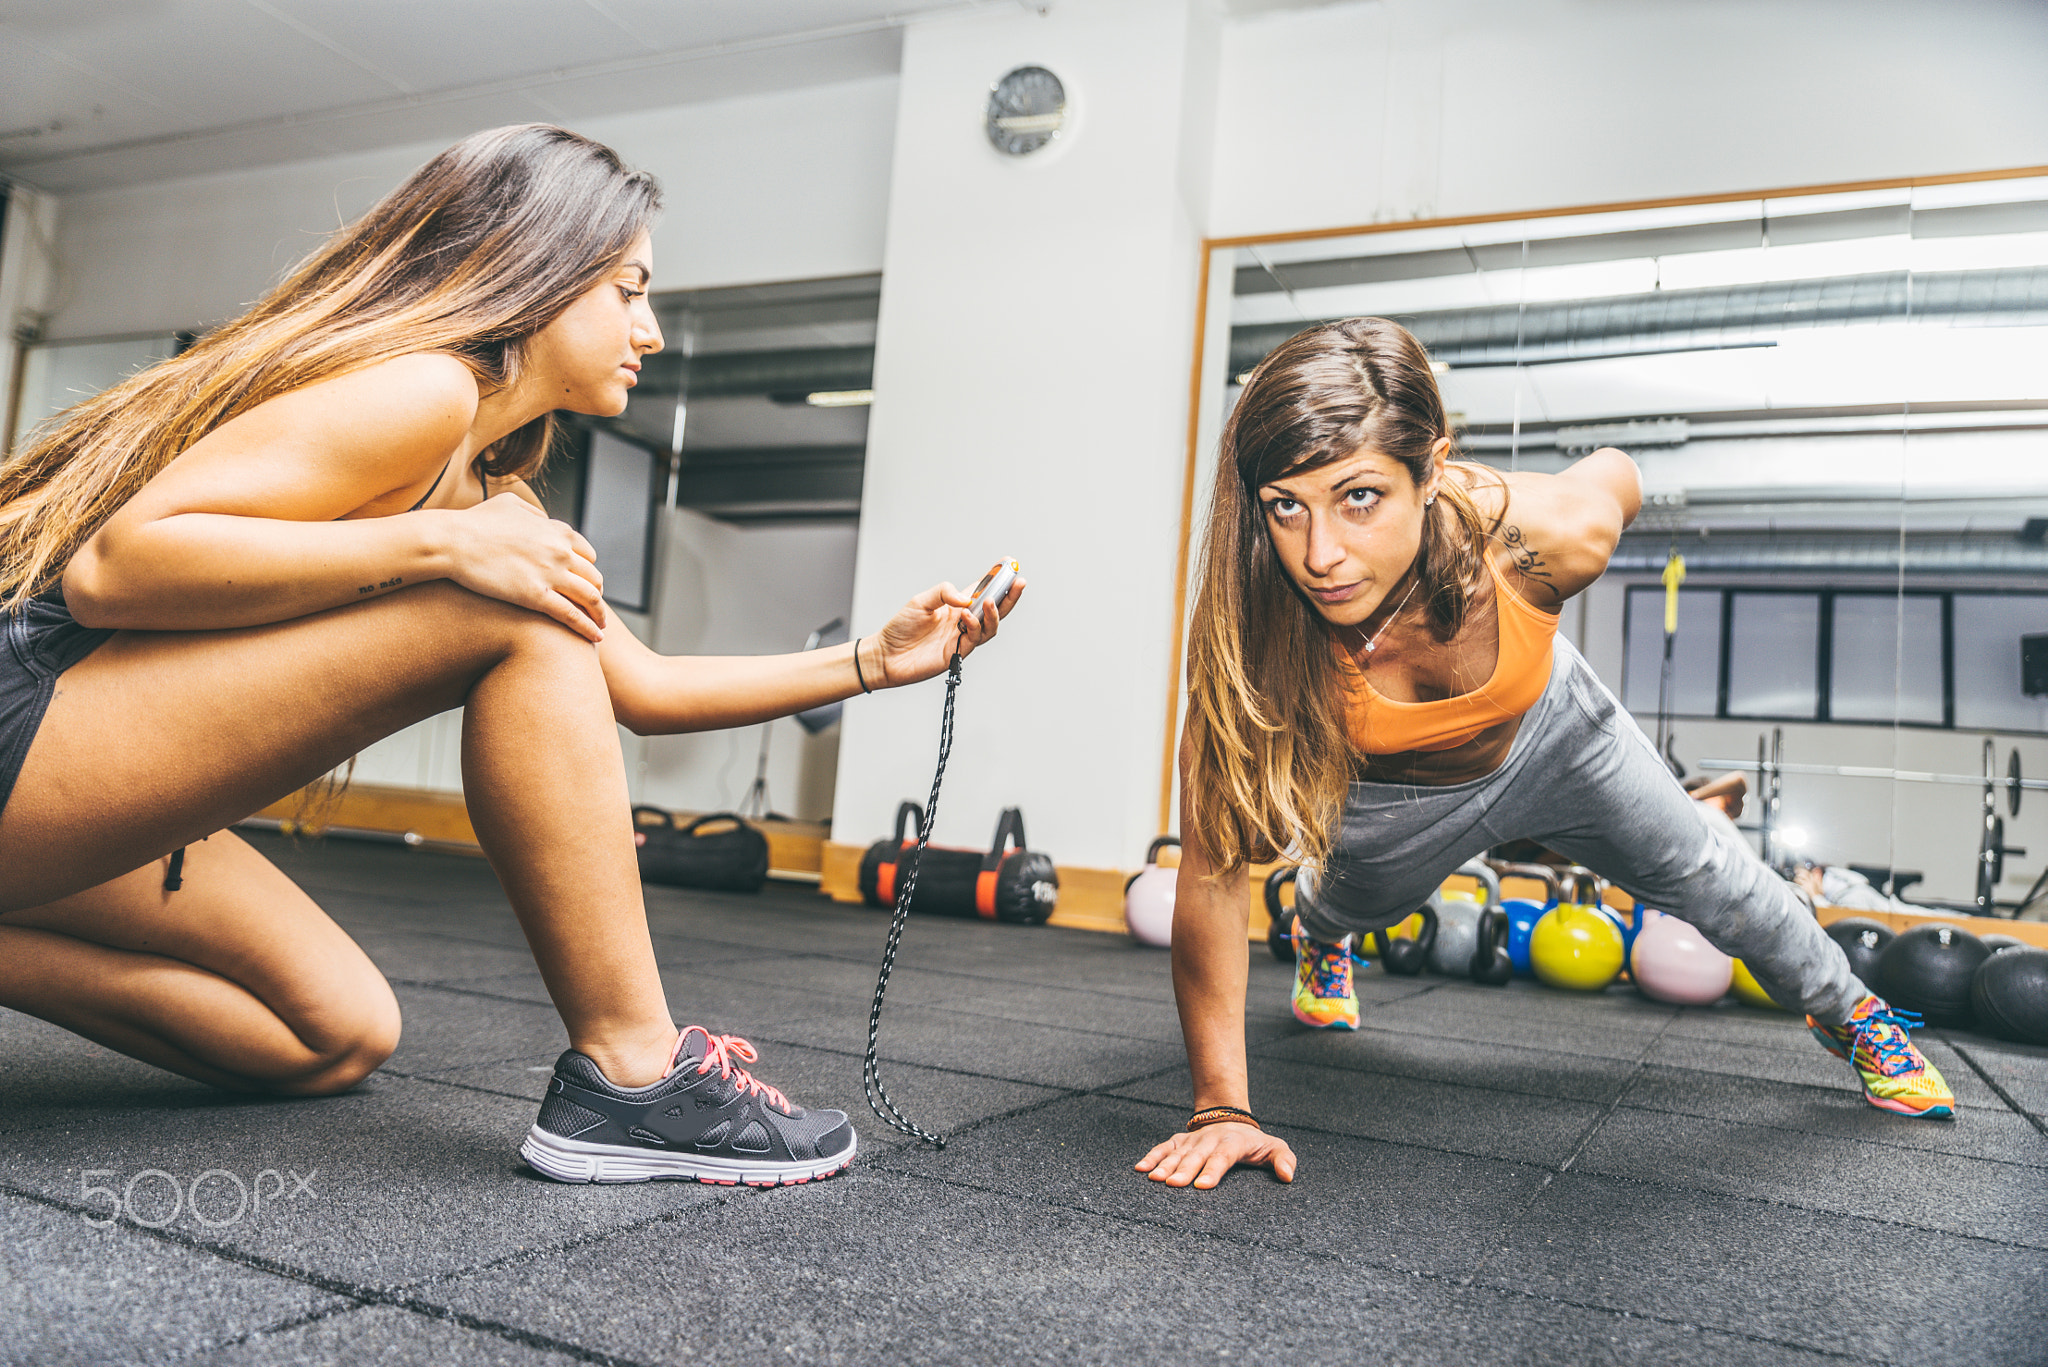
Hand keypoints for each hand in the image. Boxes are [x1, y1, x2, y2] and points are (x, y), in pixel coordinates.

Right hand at [441, 493, 607, 640]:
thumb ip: (534, 513)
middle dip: (596, 594)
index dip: (588, 571)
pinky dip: (587, 628)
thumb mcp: (510, 504)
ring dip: (598, 615)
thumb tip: (545, 521)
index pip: (588, 555)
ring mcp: (551, 574)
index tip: (585, 583)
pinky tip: (595, 639)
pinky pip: (572, 616)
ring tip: (599, 627)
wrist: (452, 541)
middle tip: (592, 609)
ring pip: (590, 598)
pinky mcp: (536, 596)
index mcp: (557, 531)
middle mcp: (561, 551)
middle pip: (594, 578)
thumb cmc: (474, 523)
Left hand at [864, 572, 1026, 688]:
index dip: (997, 578)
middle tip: (1018, 581)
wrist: (885, 655)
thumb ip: (944, 593)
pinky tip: (967, 616)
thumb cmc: (901, 628)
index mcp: (957, 606)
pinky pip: (973, 640)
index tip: (1010, 564)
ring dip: (994, 613)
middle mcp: (963, 622)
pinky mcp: (956, 654)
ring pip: (990, 627)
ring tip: (988, 601)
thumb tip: (967, 598)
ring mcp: (962, 639)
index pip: (982, 590)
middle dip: (1009, 596)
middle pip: (995, 609)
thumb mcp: (921, 600)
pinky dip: (974, 627)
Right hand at [1136, 1122, 1295, 1188]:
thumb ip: (1284, 1160)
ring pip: (1178, 1152)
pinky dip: (1152, 1156)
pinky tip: (1140, 1168)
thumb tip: (1287, 1176)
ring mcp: (1194, 1139)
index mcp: (1234, 1142)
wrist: (1231, 1119)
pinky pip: (1164, 1148)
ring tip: (1154, 1179)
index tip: (1202, 1186)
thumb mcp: (1275, 1148)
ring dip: (1165, 1165)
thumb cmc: (1254, 1143)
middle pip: (1196, 1155)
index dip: (1212, 1170)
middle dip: (1184, 1170)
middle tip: (1173, 1185)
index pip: (1223, 1156)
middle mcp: (1211, 1139)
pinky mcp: (1180, 1140)